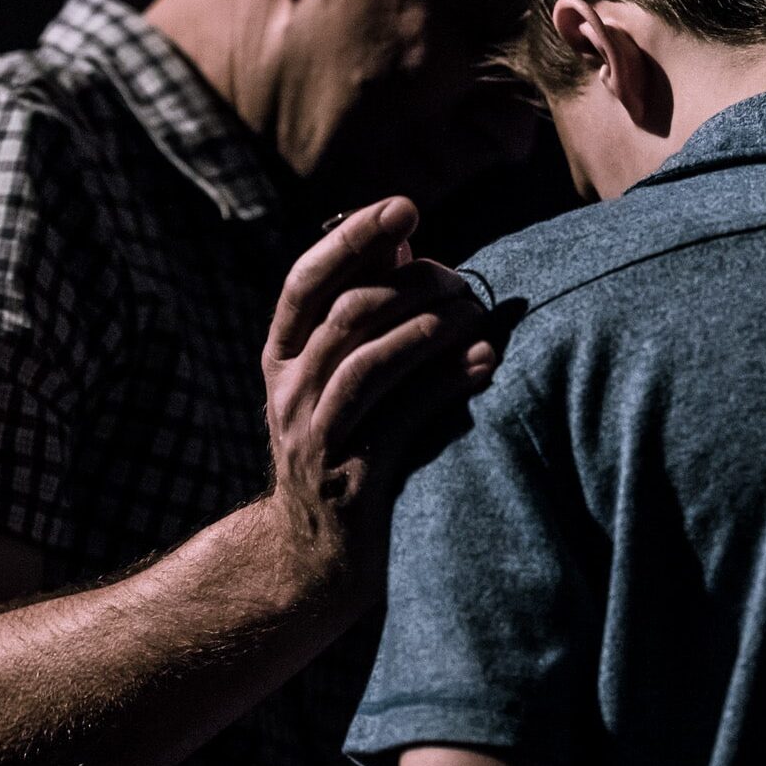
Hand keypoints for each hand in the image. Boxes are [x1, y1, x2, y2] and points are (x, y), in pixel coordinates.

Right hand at [262, 197, 496, 553]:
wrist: (316, 559)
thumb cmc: (347, 445)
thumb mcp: (340, 377)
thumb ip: (365, 311)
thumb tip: (401, 242)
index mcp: (282, 356)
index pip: (306, 281)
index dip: (352, 237)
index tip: (404, 206)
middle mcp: (288, 392)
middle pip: (346, 315)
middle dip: (412, 286)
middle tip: (462, 280)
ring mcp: (316, 438)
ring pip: (368, 363)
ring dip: (430, 329)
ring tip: (476, 314)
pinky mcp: (353, 481)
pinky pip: (401, 419)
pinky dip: (445, 383)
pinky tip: (484, 363)